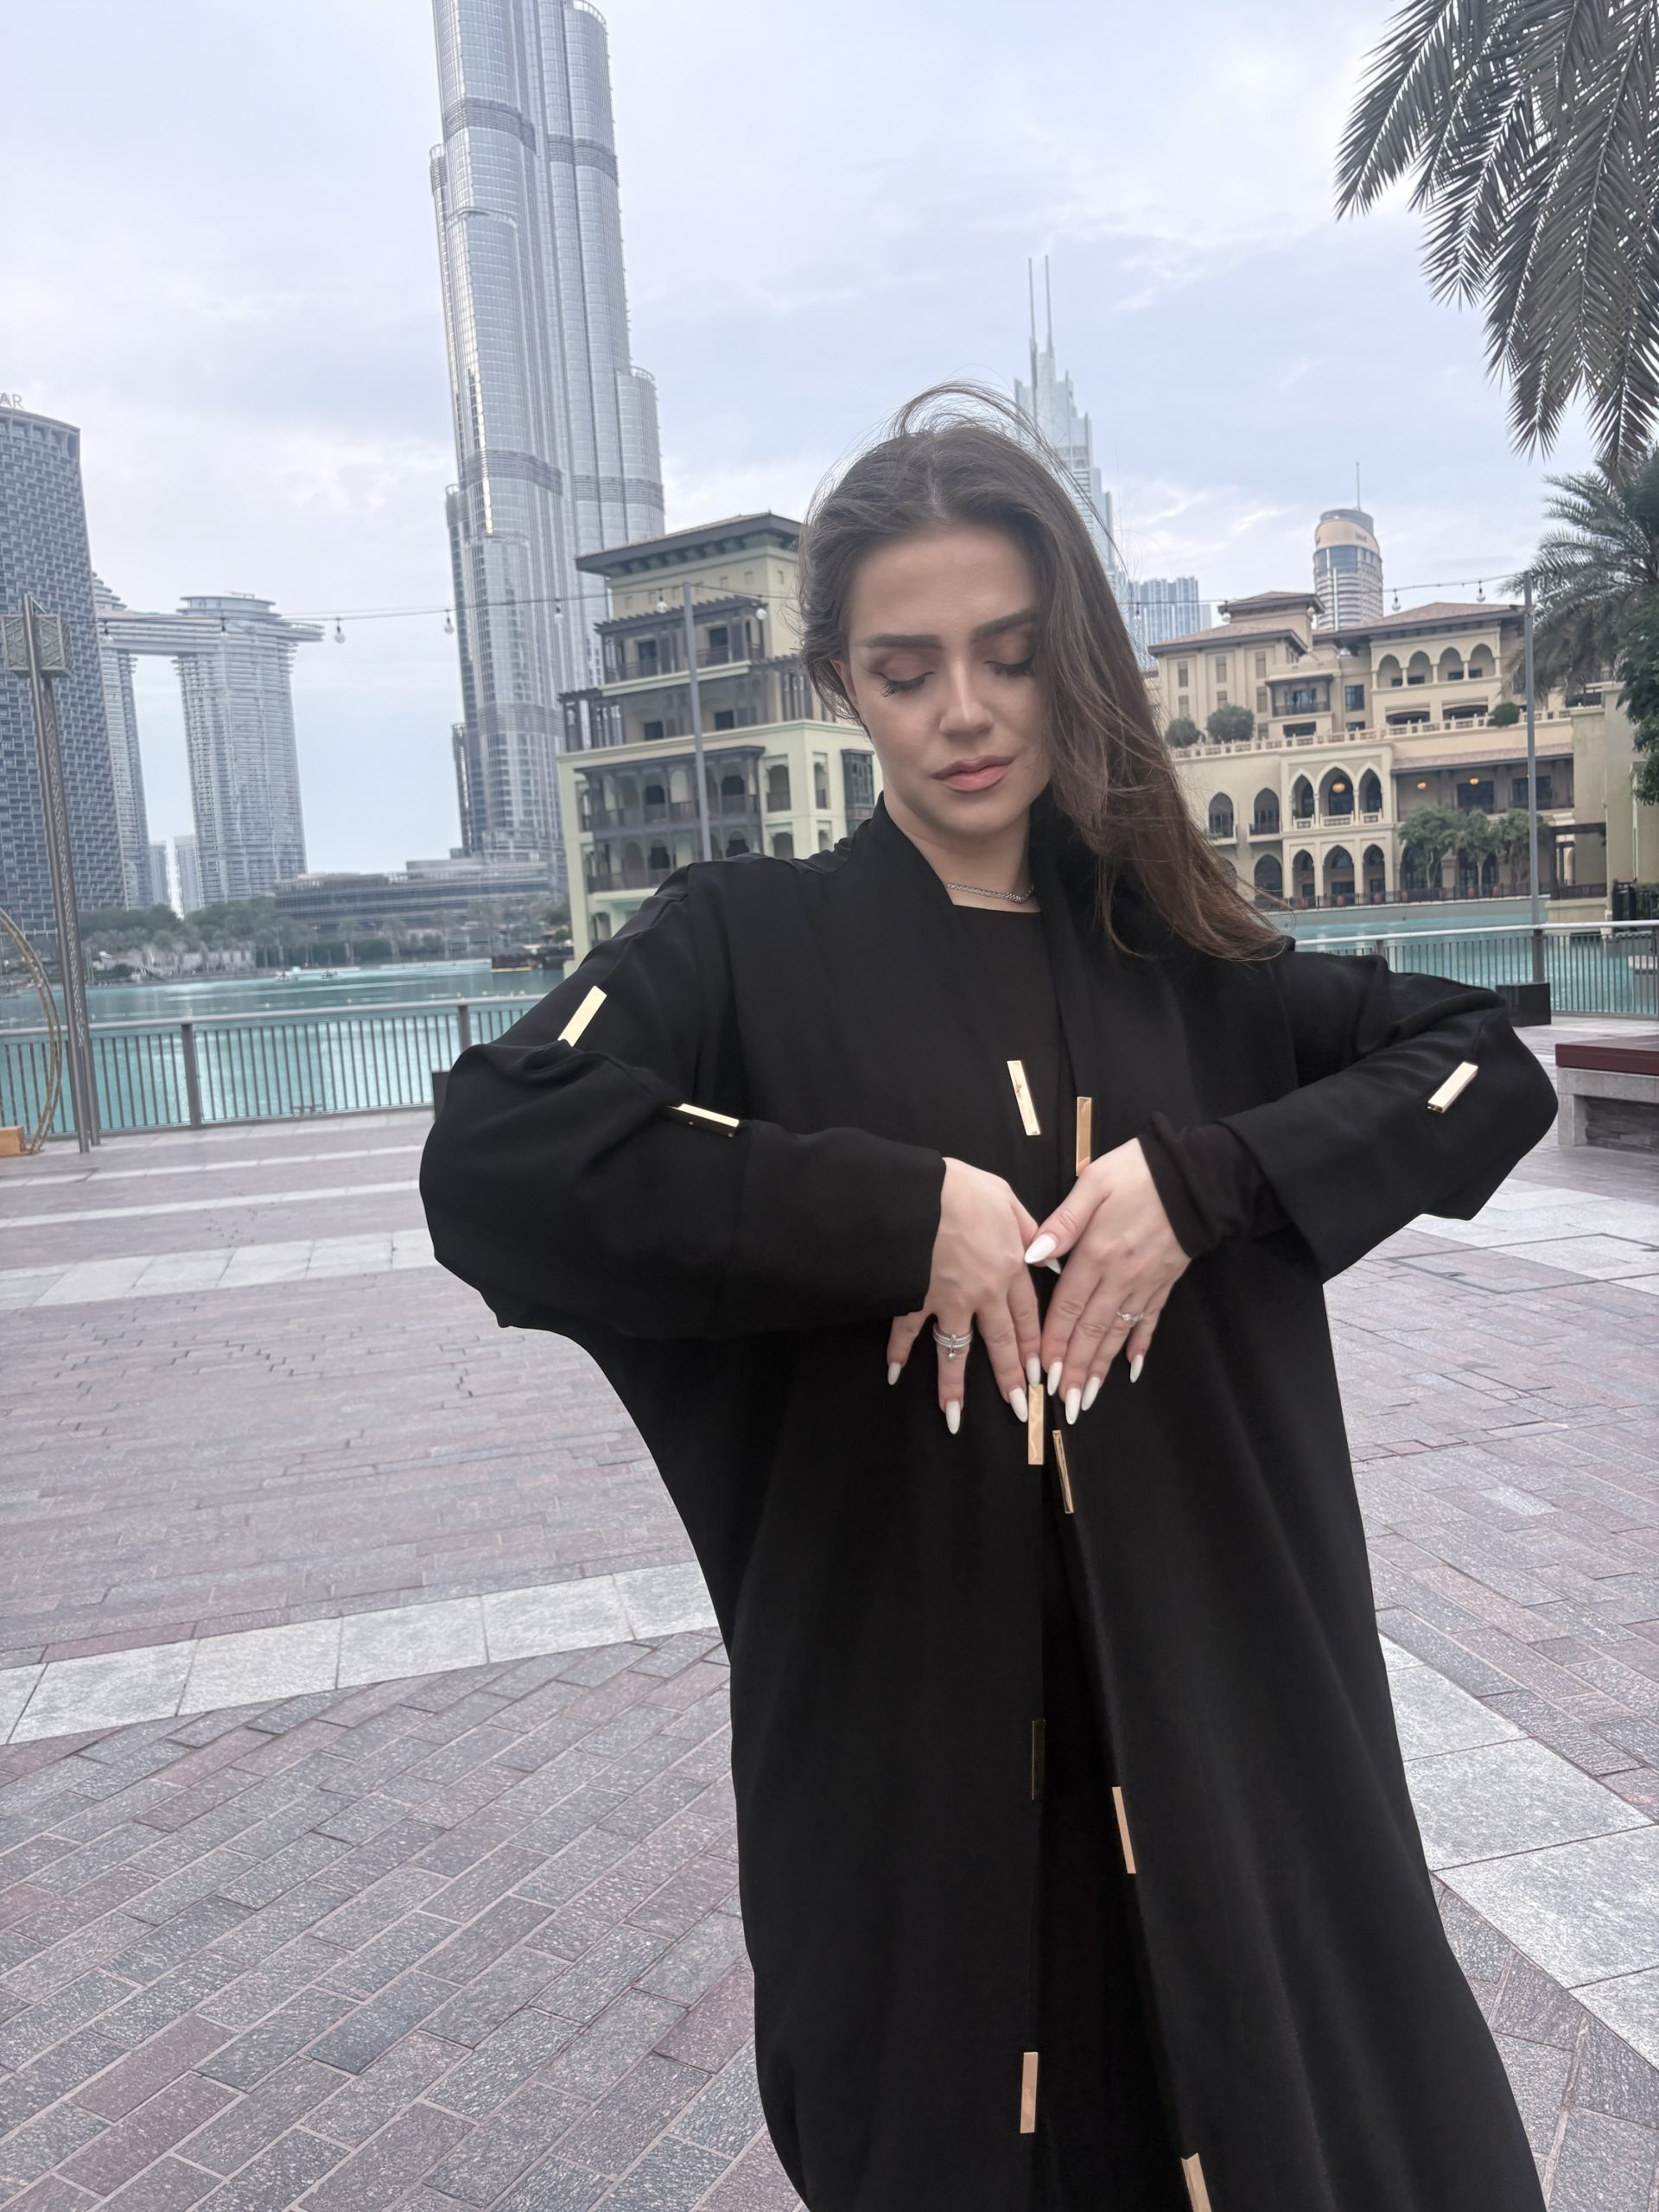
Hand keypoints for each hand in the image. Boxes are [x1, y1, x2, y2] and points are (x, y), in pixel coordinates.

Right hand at [887, 1158, 1040, 1432]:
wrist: (915, 1194)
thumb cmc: (960, 1187)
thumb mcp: (1004, 1196)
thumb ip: (1027, 1226)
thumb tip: (1045, 1253)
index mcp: (1009, 1265)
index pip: (1028, 1314)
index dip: (1034, 1345)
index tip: (1039, 1374)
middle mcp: (983, 1291)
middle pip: (1000, 1341)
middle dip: (1009, 1378)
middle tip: (1017, 1408)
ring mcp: (947, 1299)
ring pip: (955, 1350)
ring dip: (955, 1386)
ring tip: (955, 1418)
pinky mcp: (914, 1297)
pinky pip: (906, 1331)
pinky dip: (896, 1352)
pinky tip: (893, 1373)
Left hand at [1023, 1138, 1186, 1420]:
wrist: (1197, 1174)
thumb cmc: (1139, 1172)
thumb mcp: (1094, 1184)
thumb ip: (1062, 1223)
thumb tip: (1032, 1255)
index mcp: (1097, 1253)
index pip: (1068, 1306)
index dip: (1054, 1341)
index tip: (1043, 1373)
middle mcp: (1120, 1276)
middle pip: (1091, 1330)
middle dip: (1076, 1369)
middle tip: (1065, 1403)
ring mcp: (1145, 1283)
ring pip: (1118, 1332)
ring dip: (1102, 1366)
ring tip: (1089, 1397)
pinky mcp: (1165, 1282)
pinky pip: (1151, 1320)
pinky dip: (1141, 1344)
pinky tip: (1133, 1367)